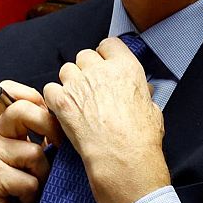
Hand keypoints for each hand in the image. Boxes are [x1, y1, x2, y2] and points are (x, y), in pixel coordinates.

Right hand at [0, 81, 61, 202]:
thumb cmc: (16, 198)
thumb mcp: (29, 163)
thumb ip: (40, 139)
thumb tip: (73, 120)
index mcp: (1, 128)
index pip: (13, 92)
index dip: (36, 97)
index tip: (52, 116)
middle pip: (25, 110)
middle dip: (50, 128)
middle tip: (59, 150)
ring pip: (34, 152)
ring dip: (42, 176)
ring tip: (33, 189)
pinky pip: (28, 180)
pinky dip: (31, 195)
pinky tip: (21, 202)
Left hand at [44, 36, 168, 202]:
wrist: (122, 158)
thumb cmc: (140, 139)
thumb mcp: (153, 110)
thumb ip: (143, 94)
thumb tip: (144, 92)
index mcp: (126, 67)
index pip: (109, 45)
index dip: (104, 55)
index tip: (104, 66)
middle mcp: (101, 70)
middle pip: (84, 55)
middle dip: (85, 70)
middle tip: (90, 88)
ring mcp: (79, 84)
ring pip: (66, 70)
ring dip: (69, 83)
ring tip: (77, 102)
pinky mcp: (62, 100)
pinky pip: (50, 89)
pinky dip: (54, 99)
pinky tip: (63, 111)